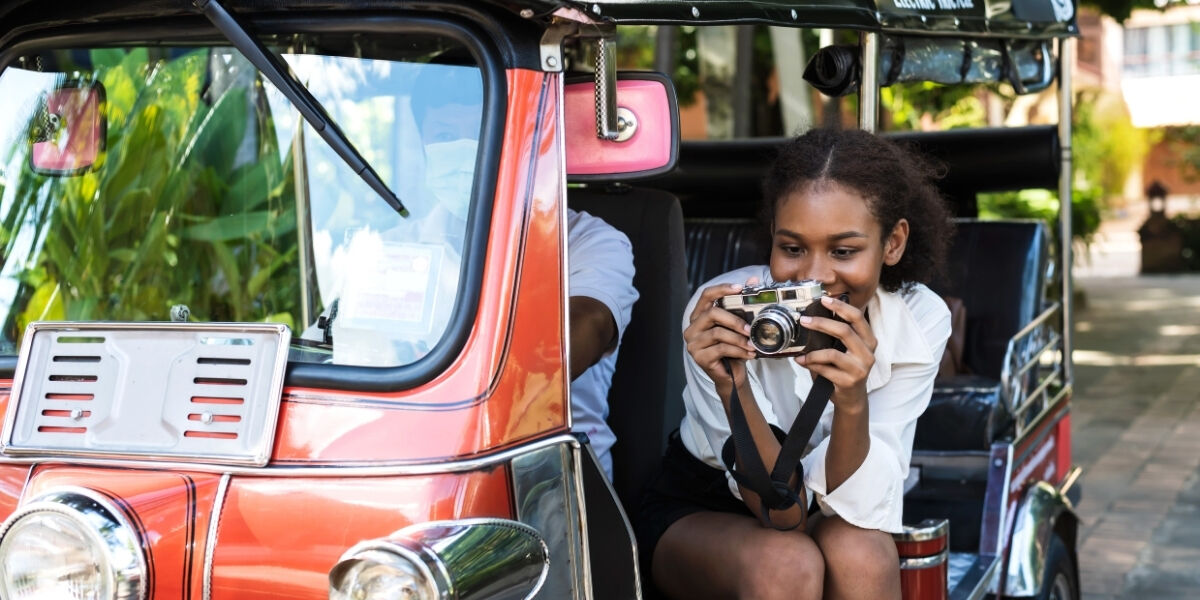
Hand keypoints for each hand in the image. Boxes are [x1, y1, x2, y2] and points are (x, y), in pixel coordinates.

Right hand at [684, 280, 757, 391]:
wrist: (731, 377)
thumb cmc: (732, 350)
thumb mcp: (737, 327)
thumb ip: (742, 304)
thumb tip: (753, 280)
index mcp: (699, 317)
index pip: (706, 295)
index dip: (722, 289)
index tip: (740, 288)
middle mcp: (692, 328)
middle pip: (711, 313)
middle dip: (734, 320)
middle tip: (750, 328)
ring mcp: (693, 343)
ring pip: (718, 333)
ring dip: (739, 339)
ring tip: (752, 344)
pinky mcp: (699, 357)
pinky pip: (721, 349)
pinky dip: (738, 351)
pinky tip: (749, 354)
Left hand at [794, 294, 877, 412]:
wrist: (851, 398)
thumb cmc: (845, 369)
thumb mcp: (847, 350)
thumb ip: (839, 335)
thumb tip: (815, 316)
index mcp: (868, 340)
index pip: (857, 318)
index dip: (841, 307)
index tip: (824, 300)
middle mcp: (867, 353)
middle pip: (844, 331)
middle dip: (821, 323)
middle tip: (804, 320)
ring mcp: (859, 368)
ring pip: (833, 353)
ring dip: (812, 351)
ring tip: (800, 351)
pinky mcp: (848, 381)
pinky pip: (825, 369)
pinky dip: (810, 364)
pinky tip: (801, 362)